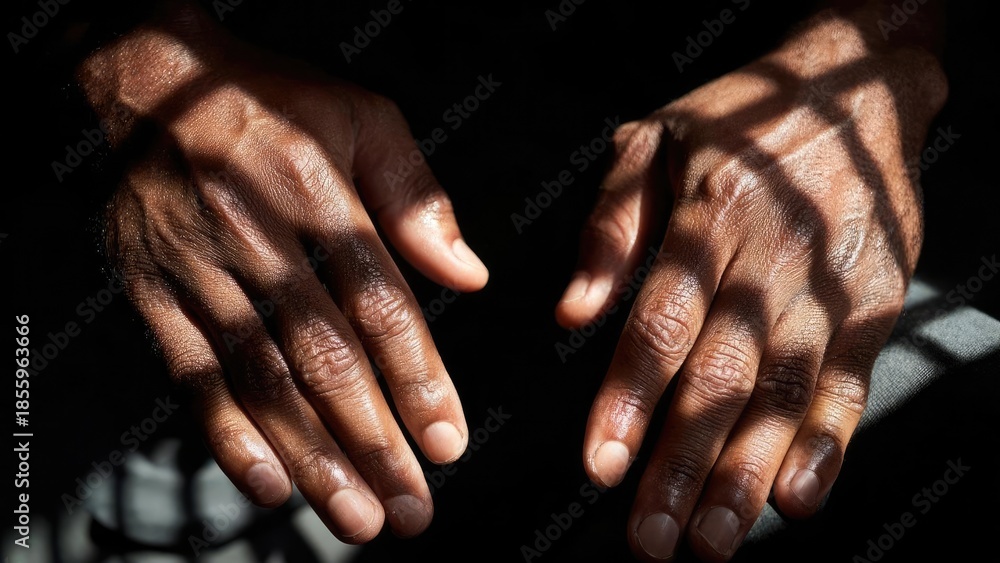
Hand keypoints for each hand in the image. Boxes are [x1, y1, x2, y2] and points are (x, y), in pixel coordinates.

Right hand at [79, 3, 487, 541]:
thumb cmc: (273, 102)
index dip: (416, 378)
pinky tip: (267, 485)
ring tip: (356, 516)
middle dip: (372, 442)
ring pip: (263, 381)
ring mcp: (200, 272)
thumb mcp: (363, 118)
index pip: (380, 304)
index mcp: (317, 192)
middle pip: (322, 359)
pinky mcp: (153, 294)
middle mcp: (257, 239)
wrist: (155, 84)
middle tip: (411, 509)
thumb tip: (467, 275)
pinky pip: (191, 375)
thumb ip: (417, 197)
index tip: (447, 440)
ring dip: (313, 457)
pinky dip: (227, 435)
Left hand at [557, 11, 945, 561]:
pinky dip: (828, 444)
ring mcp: (824, 287)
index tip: (600, 467)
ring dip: (747, 472)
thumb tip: (570, 313)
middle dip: (682, 465)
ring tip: (715, 538)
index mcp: (705, 218)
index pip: (658, 327)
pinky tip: (799, 496)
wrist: (851, 90)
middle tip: (652, 538)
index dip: (628, 402)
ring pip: (783, 394)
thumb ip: (608, 227)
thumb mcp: (651, 142)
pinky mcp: (870, 304)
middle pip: (719, 377)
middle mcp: (766, 260)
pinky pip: (849, 382)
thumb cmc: (736, 120)